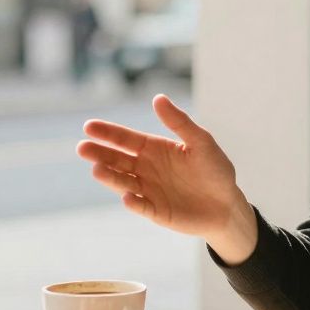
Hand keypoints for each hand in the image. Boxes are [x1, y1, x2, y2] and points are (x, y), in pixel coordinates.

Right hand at [78, 94, 258, 263]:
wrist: (227, 204)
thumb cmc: (215, 169)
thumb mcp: (201, 142)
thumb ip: (179, 122)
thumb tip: (158, 98)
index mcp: (153, 149)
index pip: (125, 139)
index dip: (107, 133)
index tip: (88, 127)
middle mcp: (145, 169)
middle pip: (117, 160)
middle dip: (99, 154)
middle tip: (82, 148)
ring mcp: (148, 191)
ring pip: (123, 182)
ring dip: (110, 177)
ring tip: (97, 170)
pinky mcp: (155, 211)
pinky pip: (142, 207)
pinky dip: (134, 203)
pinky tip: (128, 197)